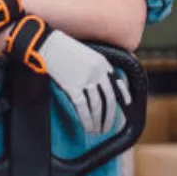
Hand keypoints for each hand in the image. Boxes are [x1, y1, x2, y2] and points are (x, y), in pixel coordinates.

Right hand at [4, 15, 131, 134]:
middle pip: (109, 99)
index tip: (127, 104)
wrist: (49, 45)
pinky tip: (87, 127)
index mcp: (103, 63)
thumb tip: (101, 84)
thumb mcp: (88, 54)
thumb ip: (98, 67)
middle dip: (110, 116)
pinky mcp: (73, 87)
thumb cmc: (66, 49)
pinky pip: (83, 108)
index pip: (117, 82)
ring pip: (97, 106)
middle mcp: (98, 73)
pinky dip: (86, 120)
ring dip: (98, 121)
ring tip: (97, 131)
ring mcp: (86, 80)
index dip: (123, 95)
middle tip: (108, 127)